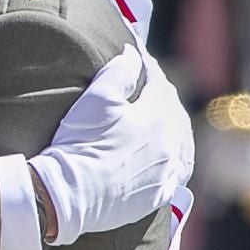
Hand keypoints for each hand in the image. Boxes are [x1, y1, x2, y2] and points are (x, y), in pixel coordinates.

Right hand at [30, 45, 193, 246]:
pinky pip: (178, 174)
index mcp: (155, 117)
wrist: (67, 195)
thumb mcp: (95, 98)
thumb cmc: (78, 144)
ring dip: (177, 128)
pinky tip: (172, 158)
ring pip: (182, 144)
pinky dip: (177, 160)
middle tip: (152, 85)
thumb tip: (133, 54)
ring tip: (169, 120)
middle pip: (174, 113)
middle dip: (164, 96)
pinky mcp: (157, 195)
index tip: (139, 58)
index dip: (148, 68)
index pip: (158, 84)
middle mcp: (168, 145)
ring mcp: (165, 173)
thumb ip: (119, 71)